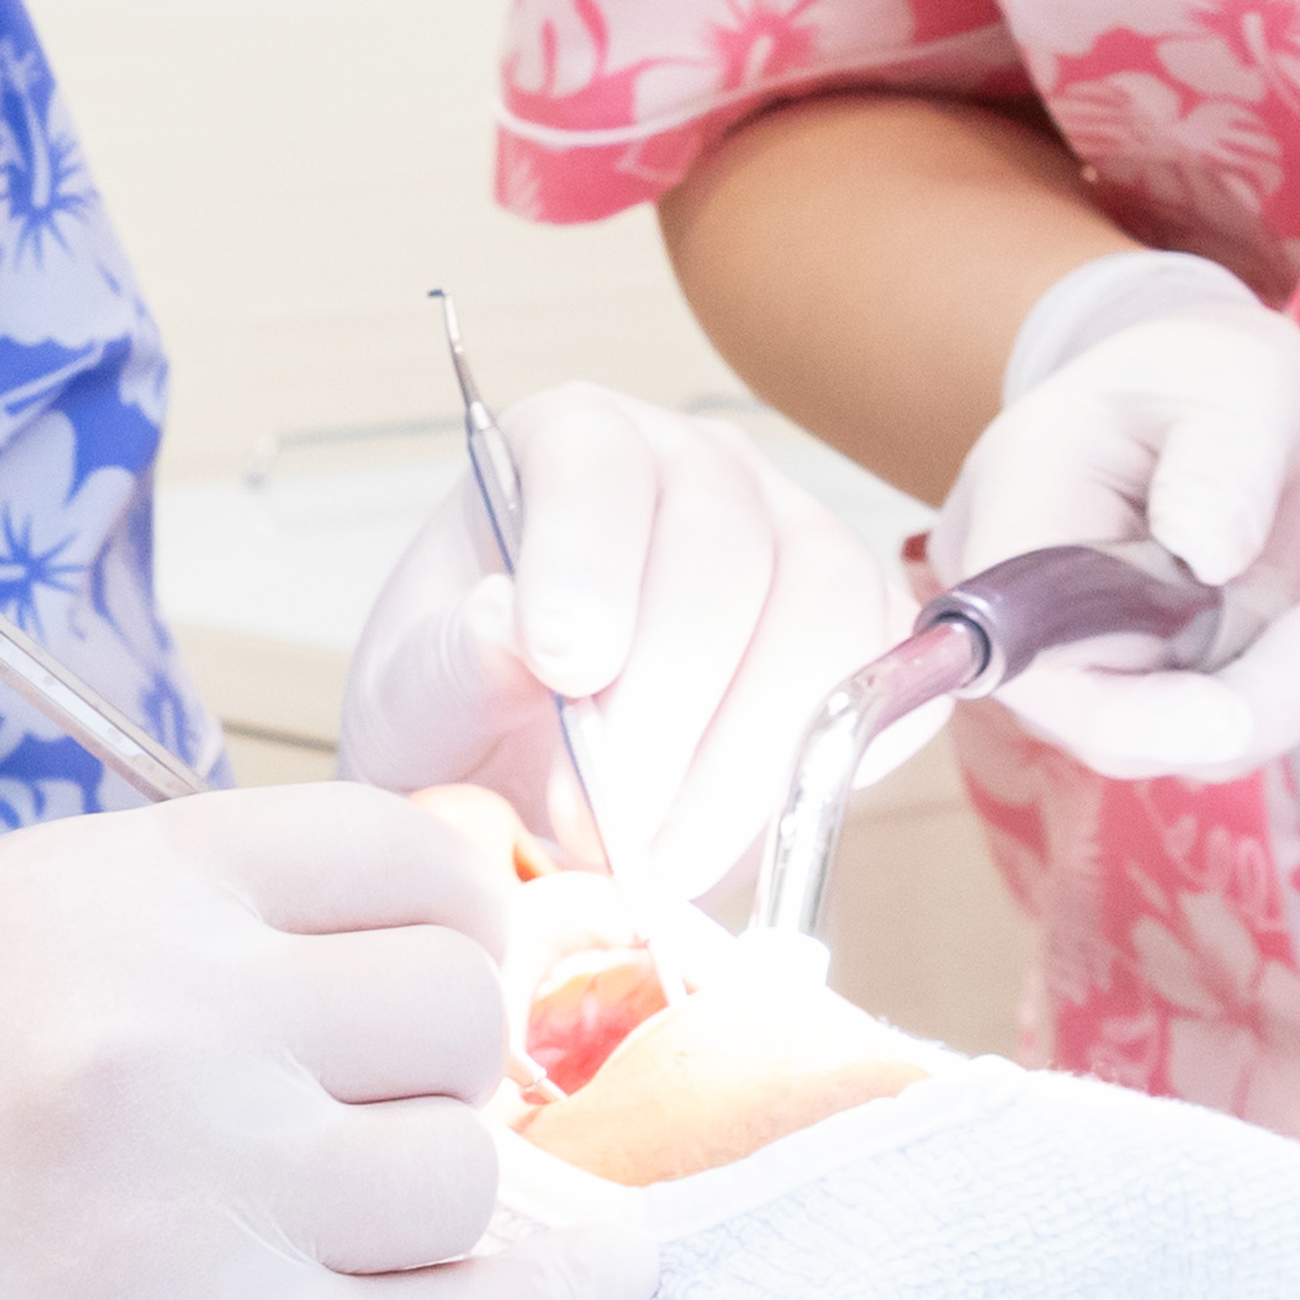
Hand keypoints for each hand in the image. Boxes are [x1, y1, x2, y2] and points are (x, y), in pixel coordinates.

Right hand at [0, 785, 651, 1299]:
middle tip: (377, 1103)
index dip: (441, 911)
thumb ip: (173, 907)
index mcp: (111, 891)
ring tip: (356, 1216)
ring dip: (443, 1196)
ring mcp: (208, 1201)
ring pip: (472, 1167)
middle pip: (458, 1002)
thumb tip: (394, 904)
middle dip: (441, 1056)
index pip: (401, 848)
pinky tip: (583, 1282)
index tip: (424, 965)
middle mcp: (176, 1024)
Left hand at [335, 385, 920, 899]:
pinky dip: (825, 769)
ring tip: (663, 858)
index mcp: (574, 441)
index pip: (598, 462)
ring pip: (821, 611)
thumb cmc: (463, 709)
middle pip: (725, 547)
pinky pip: (883, 683)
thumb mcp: (416, 693)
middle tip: (604, 823)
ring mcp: (796, 538)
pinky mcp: (861, 628)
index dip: (588, 561)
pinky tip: (737, 836)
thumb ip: (455, 659)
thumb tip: (507, 623)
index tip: (563, 668)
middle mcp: (698, 468)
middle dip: (667, 700)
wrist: (517, 782)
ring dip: (747, 754)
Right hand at [936, 258, 1299, 780]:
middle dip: (1271, 684)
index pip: (1041, 676)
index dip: (1135, 718)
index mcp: (1011, 541)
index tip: (1238, 714)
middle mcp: (1037, 630)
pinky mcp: (1165, 689)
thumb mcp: (1226, 378)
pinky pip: (1243, 719)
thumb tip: (1207, 552)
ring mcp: (1102, 670)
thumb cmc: (1198, 369)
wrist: (1205, 390)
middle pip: (1135, 729)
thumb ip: (1219, 456)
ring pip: (1205, 738)